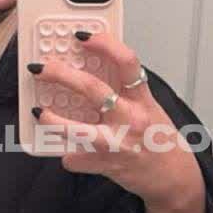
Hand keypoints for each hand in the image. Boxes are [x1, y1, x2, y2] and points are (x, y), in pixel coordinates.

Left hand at [29, 29, 207, 212]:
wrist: (174, 177)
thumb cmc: (158, 139)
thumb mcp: (148, 107)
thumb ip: (125, 89)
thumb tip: (93, 66)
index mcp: (142, 100)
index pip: (126, 62)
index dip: (104, 44)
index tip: (82, 35)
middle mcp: (131, 118)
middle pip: (93, 90)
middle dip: (61, 75)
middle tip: (41, 68)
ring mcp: (119, 143)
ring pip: (79, 130)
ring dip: (53, 120)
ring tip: (39, 110)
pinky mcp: (107, 166)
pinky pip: (76, 159)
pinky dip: (69, 156)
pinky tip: (68, 152)